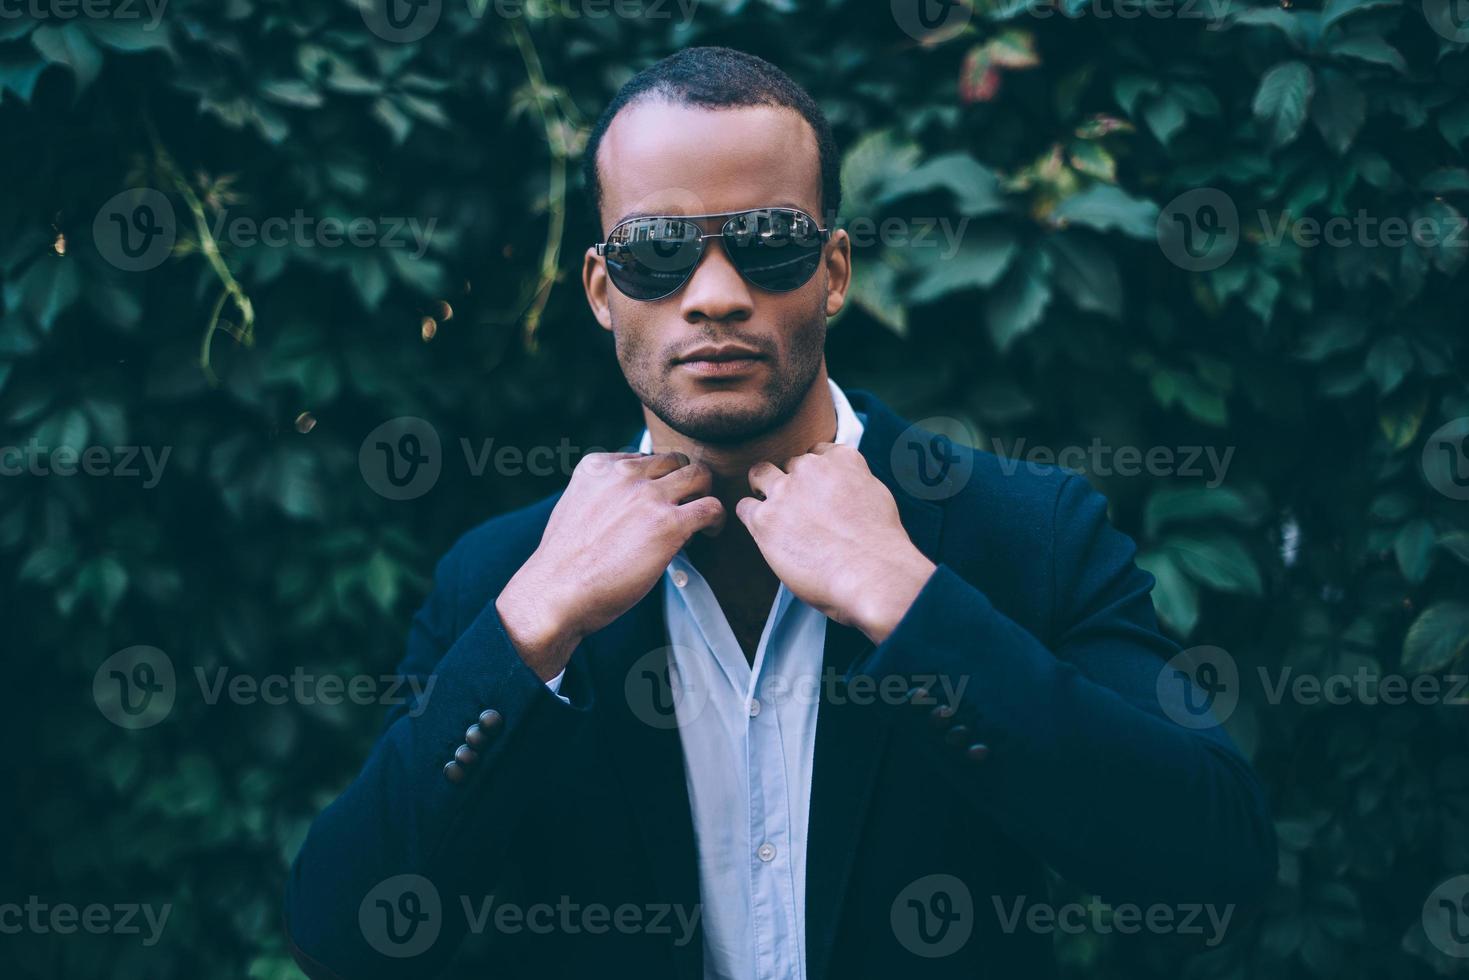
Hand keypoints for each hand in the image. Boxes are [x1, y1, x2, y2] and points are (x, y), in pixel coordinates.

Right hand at [496, 452, 724, 678]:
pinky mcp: (669, 524)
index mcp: (598, 466)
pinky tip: (709, 533)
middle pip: (676, 461)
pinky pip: (711, 507)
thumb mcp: (574, 508)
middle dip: (685, 482)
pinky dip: (715, 519)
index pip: (646, 458)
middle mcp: (625, 474)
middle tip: (687, 507)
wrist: (555, 591)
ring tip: (701, 519)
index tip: (660, 502)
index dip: (659, 480)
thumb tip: (625, 507)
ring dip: (704, 495)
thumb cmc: (564, 563)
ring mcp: (648, 497)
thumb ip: (602, 497)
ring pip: (699, 475)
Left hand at [735, 443, 934, 644]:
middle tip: (798, 510)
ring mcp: (785, 491)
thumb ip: (855, 485)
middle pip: (790, 464)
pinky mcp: (765, 518)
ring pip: (760, 474)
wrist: (871, 573)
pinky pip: (745, 507)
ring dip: (764, 491)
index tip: (817, 491)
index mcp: (843, 460)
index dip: (815, 474)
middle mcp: (811, 468)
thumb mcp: (877, 498)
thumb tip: (843, 491)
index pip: (819, 451)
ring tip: (774, 515)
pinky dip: (752, 518)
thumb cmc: (880, 548)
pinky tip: (764, 533)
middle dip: (793, 483)